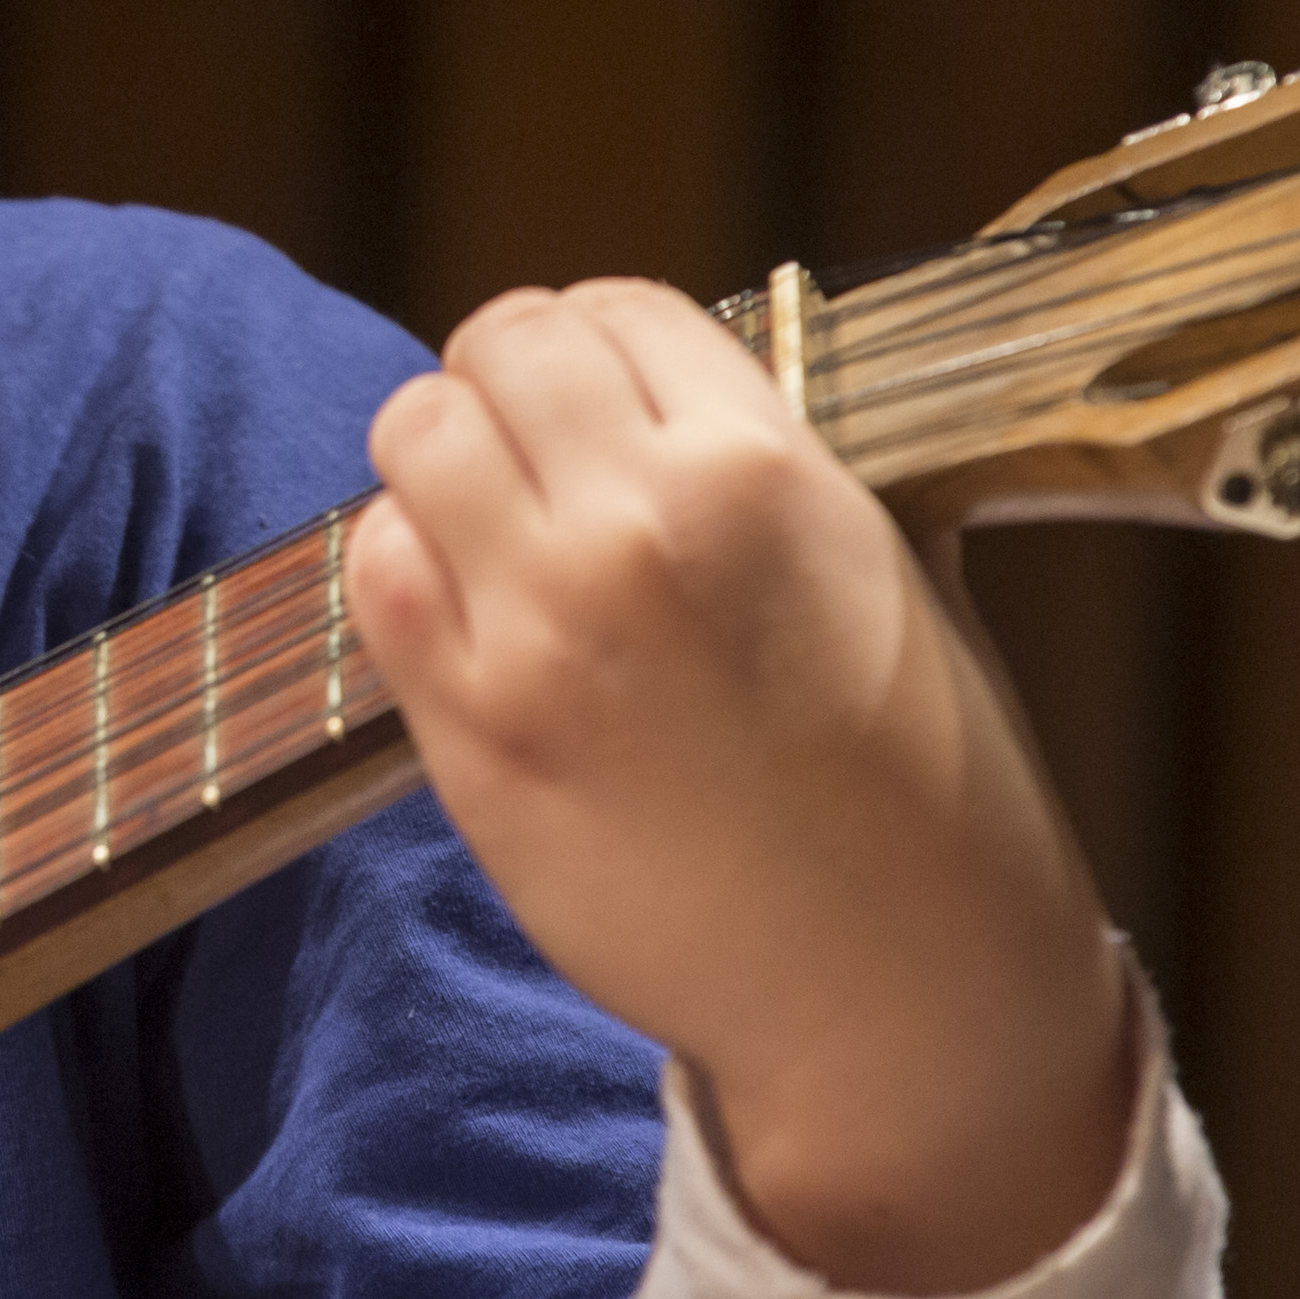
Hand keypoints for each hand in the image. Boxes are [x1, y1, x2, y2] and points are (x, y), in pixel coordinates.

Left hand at [349, 283, 1132, 1295]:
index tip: (620, 400)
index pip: (619, 306)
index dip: (611, 347)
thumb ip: (772, 458)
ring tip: (498, 521)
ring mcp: (538, 626)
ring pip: (415, 430)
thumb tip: (671, 388)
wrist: (898, 992)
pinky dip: (404, 561)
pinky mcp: (468, 726)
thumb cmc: (926, 782)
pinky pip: (373, 566)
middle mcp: (639, 527)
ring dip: (447, 460)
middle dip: (516, 384)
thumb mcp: (891, 565)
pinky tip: (467, 605)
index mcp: (766, 469)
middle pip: (498, 344)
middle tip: (545, 454)